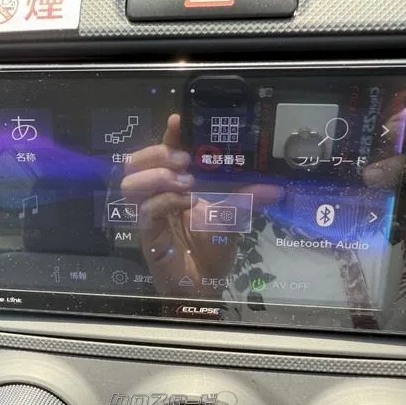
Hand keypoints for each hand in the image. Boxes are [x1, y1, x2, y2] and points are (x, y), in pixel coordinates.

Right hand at [121, 114, 279, 294]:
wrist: (205, 284)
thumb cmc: (213, 249)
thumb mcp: (233, 218)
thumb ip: (248, 199)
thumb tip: (275, 187)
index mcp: (174, 184)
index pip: (163, 152)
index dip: (168, 134)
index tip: (178, 120)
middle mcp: (157, 194)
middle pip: (134, 162)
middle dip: (157, 153)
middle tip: (184, 160)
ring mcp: (148, 214)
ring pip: (129, 182)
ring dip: (156, 176)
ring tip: (184, 183)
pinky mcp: (147, 234)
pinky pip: (144, 210)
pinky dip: (163, 202)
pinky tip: (182, 203)